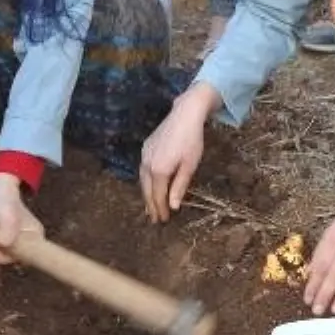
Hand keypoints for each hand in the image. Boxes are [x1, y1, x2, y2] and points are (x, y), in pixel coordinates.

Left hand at [0, 174, 43, 264]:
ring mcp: (14, 239)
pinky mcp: (3, 237)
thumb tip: (1, 246)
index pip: (27, 258)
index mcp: (35, 237)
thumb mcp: (7, 217)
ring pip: (1, 254)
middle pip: (11, 258)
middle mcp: (26, 240)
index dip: (11, 258)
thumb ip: (6, 232)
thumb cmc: (6, 201)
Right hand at [139, 83, 218, 222]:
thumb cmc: (191, 141)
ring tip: (149, 207)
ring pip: (142, 180)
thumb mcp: (189, 166)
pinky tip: (149, 185)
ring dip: (146, 195)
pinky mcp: (145, 147)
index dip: (160, 209)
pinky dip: (145, 181)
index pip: (158, 196)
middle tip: (154, 219)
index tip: (163, 220)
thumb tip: (172, 206)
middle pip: (147, 190)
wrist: (185, 115)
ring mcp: (144, 155)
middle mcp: (147, 164)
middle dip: (151, 206)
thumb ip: (180, 187)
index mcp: (159, 171)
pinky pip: (143, 169)